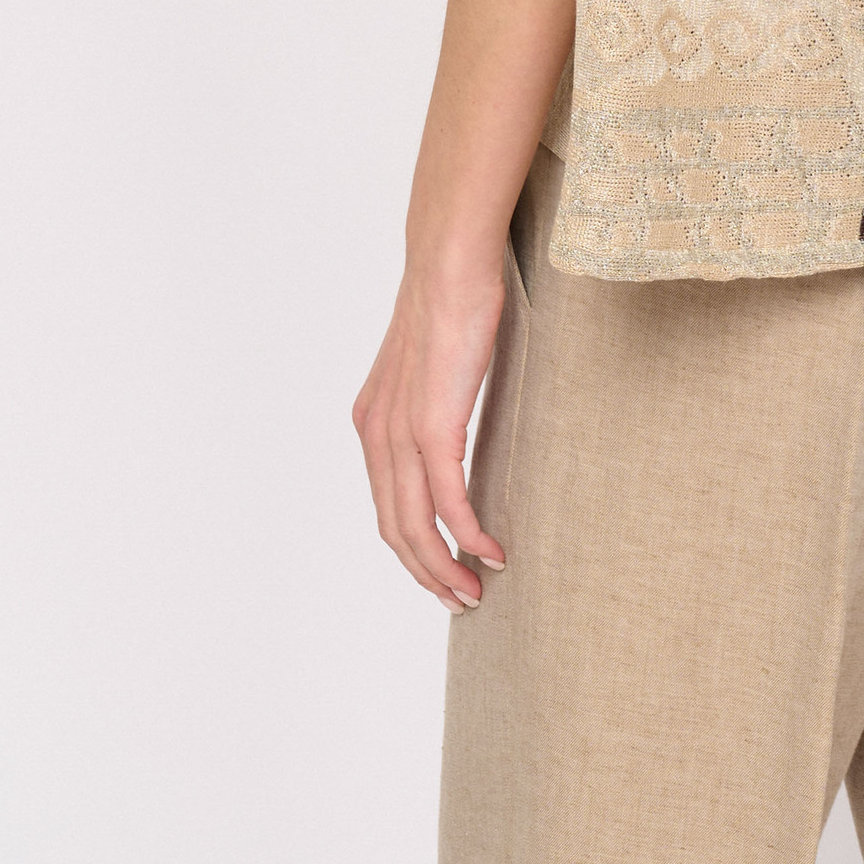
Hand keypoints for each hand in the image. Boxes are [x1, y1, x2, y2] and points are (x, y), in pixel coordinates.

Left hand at [352, 258, 507, 611]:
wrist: (448, 264)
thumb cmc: (450, 299)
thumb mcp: (433, 362)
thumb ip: (433, 398)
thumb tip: (456, 420)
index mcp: (372, 421)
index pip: (386, 503)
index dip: (412, 546)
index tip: (442, 569)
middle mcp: (376, 434)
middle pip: (395, 528)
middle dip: (426, 573)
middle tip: (461, 599)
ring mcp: (400, 434)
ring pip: (415, 526)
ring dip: (444, 568)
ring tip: (475, 591)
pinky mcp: (432, 427)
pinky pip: (448, 500)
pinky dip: (468, 534)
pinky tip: (492, 551)